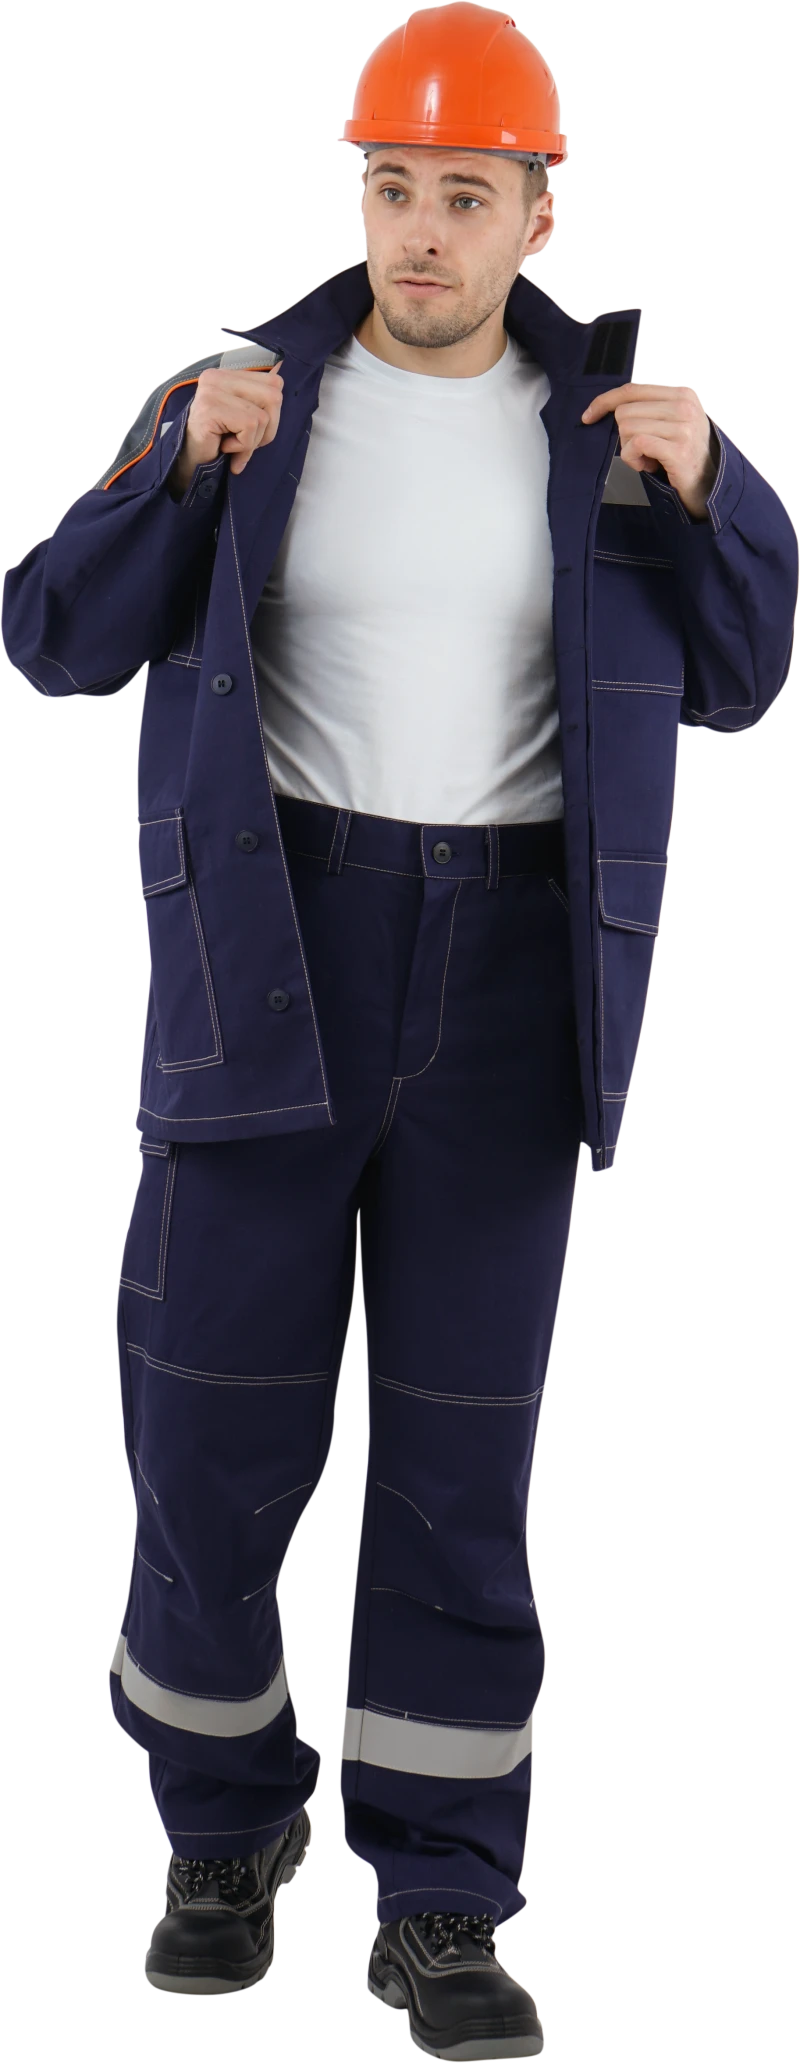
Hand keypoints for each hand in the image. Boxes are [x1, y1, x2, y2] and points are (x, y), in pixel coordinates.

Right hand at [185, 364, 284, 476]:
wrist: (191, 464)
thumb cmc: (219, 442)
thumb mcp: (245, 416)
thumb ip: (262, 398)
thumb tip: (281, 369)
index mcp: (228, 374)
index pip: (275, 383)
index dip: (273, 414)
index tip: (250, 429)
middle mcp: (218, 377)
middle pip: (274, 397)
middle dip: (267, 429)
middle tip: (243, 440)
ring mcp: (212, 390)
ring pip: (262, 416)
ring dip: (252, 441)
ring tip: (231, 444)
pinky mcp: (210, 408)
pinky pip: (249, 426)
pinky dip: (242, 446)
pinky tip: (224, 447)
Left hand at [582, 382, 718, 518]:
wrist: (709, 483)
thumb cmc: (683, 453)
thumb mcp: (670, 421)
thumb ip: (647, 408)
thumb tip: (610, 406)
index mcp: (681, 393)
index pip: (632, 389)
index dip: (605, 401)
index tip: (589, 415)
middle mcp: (684, 405)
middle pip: (625, 411)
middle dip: (625, 436)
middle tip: (643, 450)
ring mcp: (682, 427)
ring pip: (627, 428)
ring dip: (630, 450)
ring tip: (649, 458)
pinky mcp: (677, 449)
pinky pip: (636, 444)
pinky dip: (634, 459)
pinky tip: (647, 465)